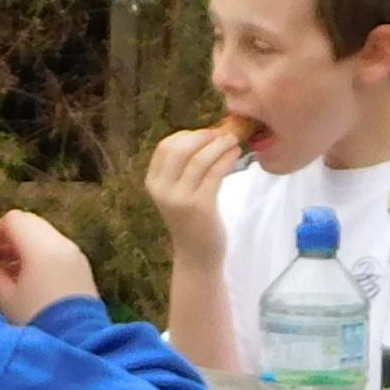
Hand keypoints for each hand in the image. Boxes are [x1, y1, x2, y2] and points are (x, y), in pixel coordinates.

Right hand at [0, 211, 101, 323]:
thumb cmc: (35, 321)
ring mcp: (75, 254)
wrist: (77, 343)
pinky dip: (40, 255)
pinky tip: (31, 280)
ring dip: (25, 246)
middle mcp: (62, 243)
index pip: (13, 220)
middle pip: (30, 223)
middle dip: (9, 237)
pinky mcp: (81, 267)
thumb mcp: (5, 298)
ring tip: (11, 273)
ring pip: (44, 235)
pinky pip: (56, 249)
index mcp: (41, 247)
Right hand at [144, 121, 246, 256]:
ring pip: (199, 159)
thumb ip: (183, 167)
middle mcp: (162, 189)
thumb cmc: (192, 219)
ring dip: (220, 145)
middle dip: (203, 136)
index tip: (207, 135)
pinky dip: (227, 158)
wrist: (196, 254)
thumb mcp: (178, 192)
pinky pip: (215, 172)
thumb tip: (208, 134)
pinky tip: (236, 154)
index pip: (166, 146)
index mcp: (153, 182)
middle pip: (179, 148)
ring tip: (234, 141)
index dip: (188, 135)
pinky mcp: (200, 206)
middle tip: (222, 134)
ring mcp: (179, 198)